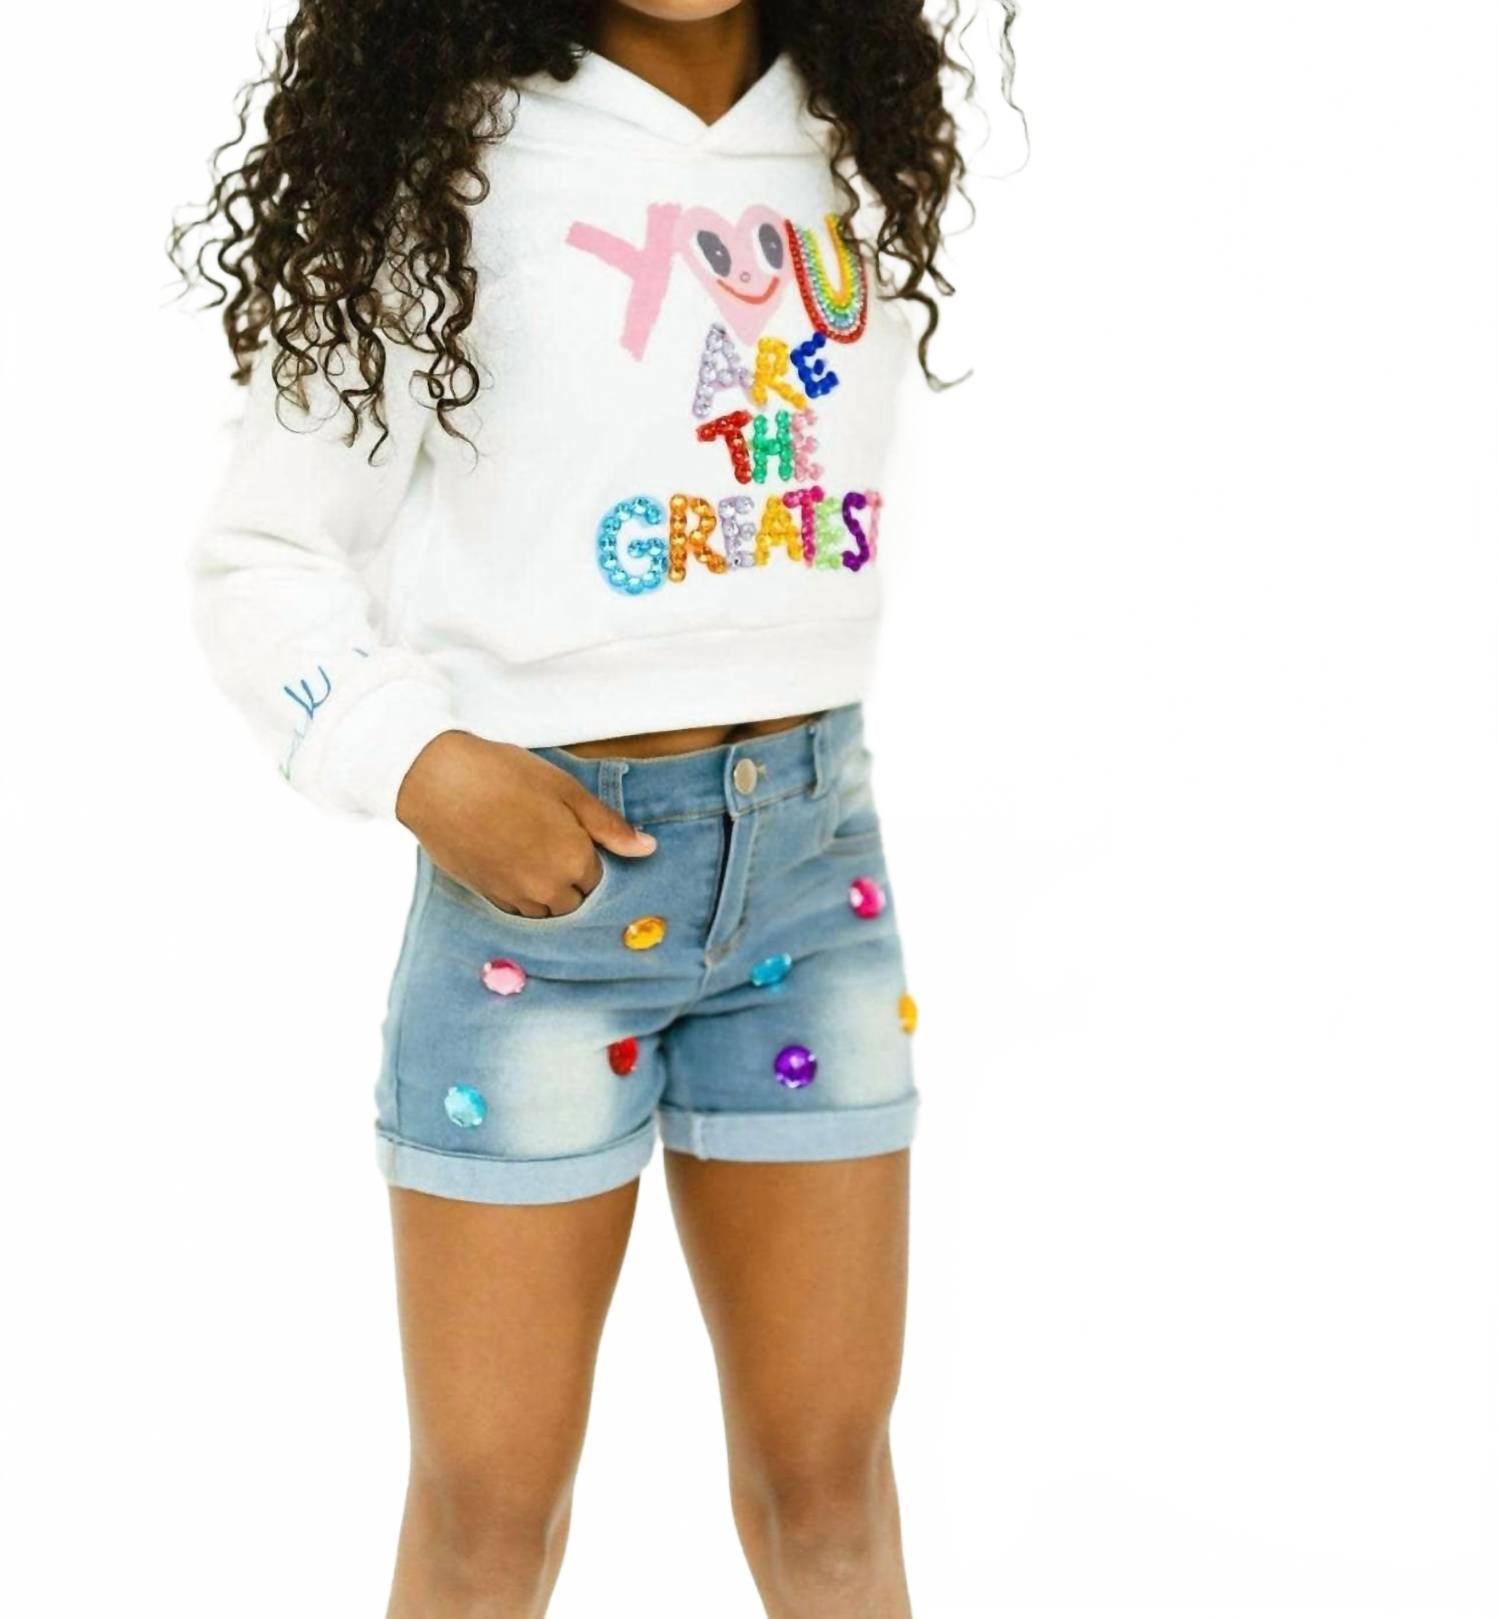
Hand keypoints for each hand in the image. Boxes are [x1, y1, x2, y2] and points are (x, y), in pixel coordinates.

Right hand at [394, 730, 655, 916]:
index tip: (574, 837)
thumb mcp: (566, 791)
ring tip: (531, 853)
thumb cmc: (505, 776)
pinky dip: (522, 895)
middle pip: (575, 901)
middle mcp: (548, 888)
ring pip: (547, 910)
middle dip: (571, 879)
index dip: (589, 857)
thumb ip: (609, 826)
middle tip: (552, 844)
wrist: (438, 782)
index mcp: (574, 860)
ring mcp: (515, 897)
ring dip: (547, 891)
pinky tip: (511, 863)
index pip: (599, 880)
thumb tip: (648, 849)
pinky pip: (518, 910)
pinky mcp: (488, 897)